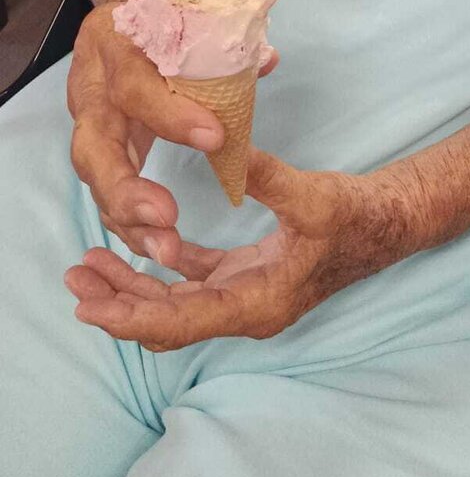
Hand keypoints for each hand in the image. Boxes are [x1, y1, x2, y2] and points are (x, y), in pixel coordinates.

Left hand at [65, 149, 410, 350]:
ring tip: (89, 264)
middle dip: (118, 302)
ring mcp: (245, 293)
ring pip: (175, 301)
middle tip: (73, 278)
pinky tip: (139, 243)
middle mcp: (244, 308)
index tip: (89, 308)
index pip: (179, 322)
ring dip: (133, 286)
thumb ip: (268, 178)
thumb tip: (230, 154)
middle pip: (166, 319)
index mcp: (256, 303)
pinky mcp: (248, 273)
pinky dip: (163, 266)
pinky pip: (194, 278)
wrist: (388, 222)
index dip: (131, 316)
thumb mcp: (313, 197)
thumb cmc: (355, 216)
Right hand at [67, 4, 277, 269]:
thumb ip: (226, 40)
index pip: (134, 82)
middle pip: (92, 144)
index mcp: (115, 40)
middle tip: (167, 216)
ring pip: (92, 176)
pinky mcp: (94, 145)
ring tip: (165, 247)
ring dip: (127, 216)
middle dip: (126, 187)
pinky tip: (158, 244)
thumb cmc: (171, 15)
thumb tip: (266, 61)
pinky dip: (128, 221)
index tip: (216, 138)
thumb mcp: (193, 14)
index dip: (170, 114)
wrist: (130, 13)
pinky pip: (102, 190)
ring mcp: (86, 118)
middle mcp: (91, 83)